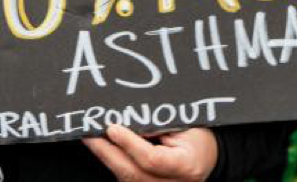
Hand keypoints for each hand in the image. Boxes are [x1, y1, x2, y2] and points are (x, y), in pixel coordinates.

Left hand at [83, 125, 216, 181]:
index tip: (113, 128)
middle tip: (89, 133)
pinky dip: (114, 163)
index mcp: (185, 167)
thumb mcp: (185, 126)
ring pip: (126, 178)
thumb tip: (126, 121)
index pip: (151, 159)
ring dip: (106, 157)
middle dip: (107, 152)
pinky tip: (103, 149)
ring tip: (91, 138)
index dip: (130, 144)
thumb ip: (158, 126)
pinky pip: (127, 178)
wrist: (207, 159)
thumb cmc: (198, 139)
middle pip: (132, 173)